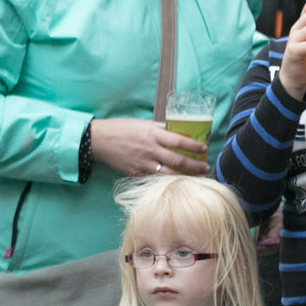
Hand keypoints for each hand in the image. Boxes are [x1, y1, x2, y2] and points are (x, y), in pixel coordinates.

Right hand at [90, 116, 206, 178]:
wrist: (99, 140)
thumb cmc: (121, 128)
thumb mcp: (143, 123)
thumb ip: (160, 128)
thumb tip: (178, 131)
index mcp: (153, 134)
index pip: (179, 140)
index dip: (194, 146)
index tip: (204, 148)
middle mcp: (150, 150)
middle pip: (177, 160)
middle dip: (194, 165)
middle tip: (205, 168)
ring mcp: (143, 163)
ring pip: (168, 173)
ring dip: (184, 176)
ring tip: (195, 178)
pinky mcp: (136, 173)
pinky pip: (154, 179)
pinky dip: (166, 181)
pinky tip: (175, 182)